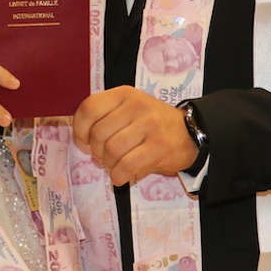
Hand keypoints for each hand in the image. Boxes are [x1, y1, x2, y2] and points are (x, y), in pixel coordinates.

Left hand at [72, 86, 197, 185]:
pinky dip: (118, 175)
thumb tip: (82, 142)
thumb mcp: (129, 109)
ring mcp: (149, 124)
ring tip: (115, 165)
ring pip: (112, 150)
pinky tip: (121, 176)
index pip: (89, 108)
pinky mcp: (159, 145)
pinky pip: (127, 165)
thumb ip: (105, 117)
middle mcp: (136, 105)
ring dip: (109, 164)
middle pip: (99, 133)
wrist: (191, 131)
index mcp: (124, 94)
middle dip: (96, 152)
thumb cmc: (152, 123)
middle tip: (103, 157)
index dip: (80, 129)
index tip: (84, 142)